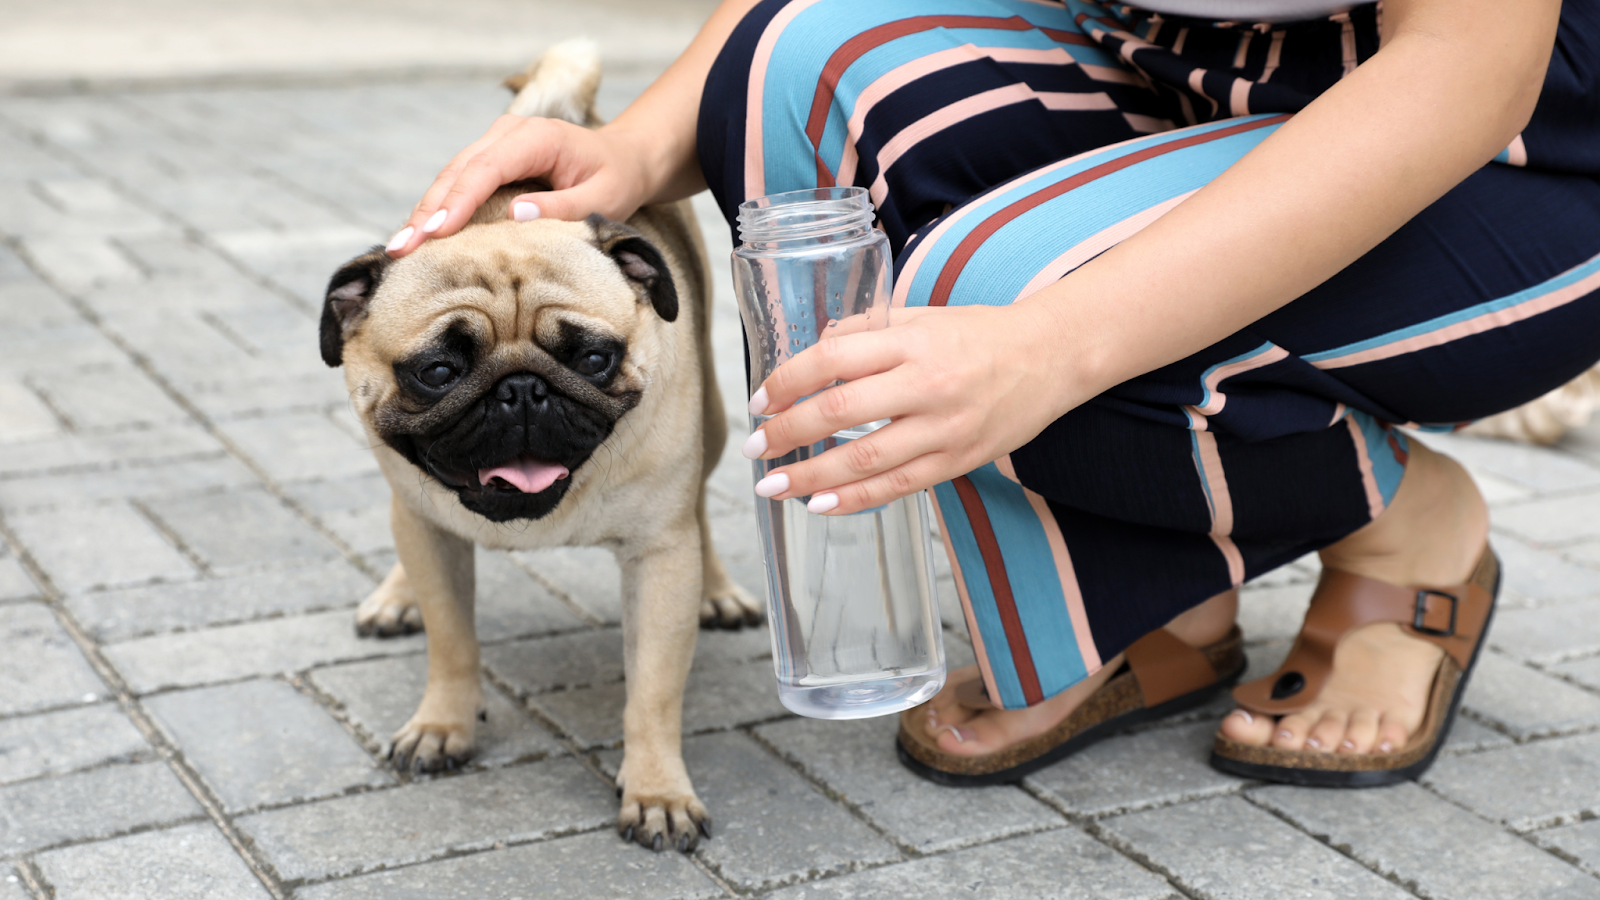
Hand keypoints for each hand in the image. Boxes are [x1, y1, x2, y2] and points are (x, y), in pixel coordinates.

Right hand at [384, 116, 652, 256]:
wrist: (625, 158)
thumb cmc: (617, 179)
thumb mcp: (604, 199)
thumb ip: (563, 208)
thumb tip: (515, 215)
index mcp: (537, 137)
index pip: (486, 169)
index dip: (457, 201)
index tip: (434, 232)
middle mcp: (509, 134)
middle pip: (458, 172)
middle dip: (427, 212)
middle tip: (401, 249)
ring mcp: (497, 143)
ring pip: (451, 177)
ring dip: (425, 213)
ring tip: (400, 248)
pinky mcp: (491, 159)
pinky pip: (459, 184)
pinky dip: (438, 209)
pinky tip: (418, 236)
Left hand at [742, 302, 1090, 513]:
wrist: (1051, 357)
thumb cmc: (979, 333)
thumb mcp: (921, 317)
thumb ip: (867, 331)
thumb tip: (814, 349)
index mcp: (912, 341)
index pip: (832, 360)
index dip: (787, 381)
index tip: (759, 400)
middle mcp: (927, 384)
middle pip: (840, 412)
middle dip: (787, 434)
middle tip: (754, 449)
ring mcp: (944, 428)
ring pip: (864, 460)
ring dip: (810, 477)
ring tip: (773, 487)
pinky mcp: (958, 461)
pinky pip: (897, 486)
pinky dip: (854, 499)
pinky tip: (819, 504)